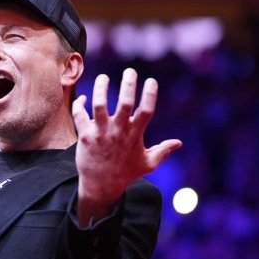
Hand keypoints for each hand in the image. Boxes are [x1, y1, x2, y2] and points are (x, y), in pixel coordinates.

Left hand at [72, 68, 181, 225]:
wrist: (101, 186)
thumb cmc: (125, 174)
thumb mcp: (147, 163)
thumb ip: (163, 151)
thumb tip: (179, 143)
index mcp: (135, 134)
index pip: (146, 110)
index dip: (150, 94)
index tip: (151, 80)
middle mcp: (118, 131)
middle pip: (124, 102)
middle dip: (128, 84)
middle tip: (130, 71)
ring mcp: (101, 132)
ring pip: (99, 104)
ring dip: (101, 88)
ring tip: (103, 78)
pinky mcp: (85, 136)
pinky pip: (80, 115)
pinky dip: (80, 104)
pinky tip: (84, 99)